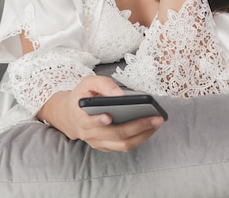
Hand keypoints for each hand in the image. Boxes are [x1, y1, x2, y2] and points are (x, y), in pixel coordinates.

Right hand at [38, 75, 163, 151]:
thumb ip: (102, 84)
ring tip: (157, 123)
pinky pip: (125, 146)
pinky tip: (150, 127)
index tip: (109, 116)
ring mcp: (98, 142)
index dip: (98, 121)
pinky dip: (140, 138)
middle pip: (114, 134)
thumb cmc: (83, 96)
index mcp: (80, 117)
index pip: (88, 122)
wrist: (71, 114)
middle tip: (154, 118)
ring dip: (142, 135)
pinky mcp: (107, 146)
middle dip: (136, 127)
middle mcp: (88, 134)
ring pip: (122, 144)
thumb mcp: (88, 83)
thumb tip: (119, 94)